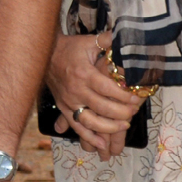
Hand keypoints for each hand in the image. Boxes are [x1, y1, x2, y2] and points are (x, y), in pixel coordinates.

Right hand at [46, 33, 144, 160]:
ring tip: (124, 125)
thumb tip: (127, 36)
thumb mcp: (89, 42)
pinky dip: (88, 137)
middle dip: (120, 112)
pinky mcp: (64, 108)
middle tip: (134, 113)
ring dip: (108, 127)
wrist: (45, 55)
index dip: (122, 95)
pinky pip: (76, 126)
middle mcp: (76, 90)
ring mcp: (69, 102)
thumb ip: (108, 41)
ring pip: (89, 121)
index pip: (106, 89)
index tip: (136, 98)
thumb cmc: (70, 48)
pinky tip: (100, 144)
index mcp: (84, 74)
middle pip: (101, 107)